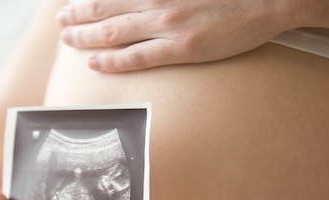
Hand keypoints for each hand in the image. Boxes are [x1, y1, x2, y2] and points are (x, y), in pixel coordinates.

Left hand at [57, 0, 299, 72]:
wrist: (267, 1)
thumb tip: (143, 1)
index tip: (71, 5)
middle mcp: (159, 0)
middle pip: (107, 9)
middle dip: (79, 17)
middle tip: (61, 25)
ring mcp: (170, 24)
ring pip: (115, 32)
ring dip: (87, 37)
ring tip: (68, 42)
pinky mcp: (183, 47)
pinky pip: (138, 56)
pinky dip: (113, 60)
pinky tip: (95, 63)